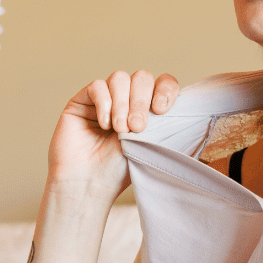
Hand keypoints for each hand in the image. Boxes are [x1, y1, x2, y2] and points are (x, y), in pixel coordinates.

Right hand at [46, 70, 179, 209]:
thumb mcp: (150, 145)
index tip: (161, 110)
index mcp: (147, 109)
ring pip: (120, 78)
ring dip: (123, 103)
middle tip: (137, 128)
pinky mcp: (82, 101)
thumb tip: (180, 104)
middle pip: (141, 77)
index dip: (165, 90)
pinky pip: (97, 86)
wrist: (88, 185)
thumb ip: (163, 123)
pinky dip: (104, 103)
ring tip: (120, 130)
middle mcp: (126, 100)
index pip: (162, 83)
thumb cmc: (119, 171)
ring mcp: (104, 98)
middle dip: (141, 101)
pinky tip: (104, 124)